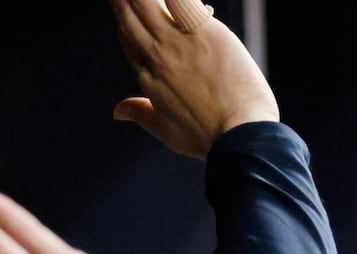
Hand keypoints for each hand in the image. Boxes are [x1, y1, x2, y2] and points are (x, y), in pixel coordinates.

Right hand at [110, 0, 278, 158]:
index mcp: (146, 75)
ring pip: (147, 3)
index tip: (130, 10)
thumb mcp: (167, 131)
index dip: (126, 20)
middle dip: (128, 1)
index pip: (127, 37)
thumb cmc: (208, 138)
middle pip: (130, 15)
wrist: (239, 138)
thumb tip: (117, 111)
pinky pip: (181, 3)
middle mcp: (156, 54)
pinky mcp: (205, 32)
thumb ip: (141, 114)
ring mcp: (178, 42)